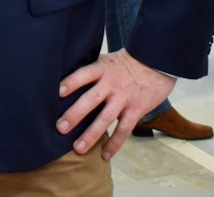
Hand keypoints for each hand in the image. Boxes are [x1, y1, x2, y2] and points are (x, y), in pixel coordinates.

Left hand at [57, 49, 175, 158]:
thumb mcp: (106, 59)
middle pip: (91, 99)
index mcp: (102, 68)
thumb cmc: (125, 62)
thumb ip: (90, 70)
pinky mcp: (136, 110)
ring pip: (106, 118)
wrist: (156, 62)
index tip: (57, 93)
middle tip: (60, 128)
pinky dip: (114, 143)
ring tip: (78, 148)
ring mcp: (124, 98)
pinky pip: (124, 129)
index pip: (84, 74)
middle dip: (75, 114)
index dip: (71, 82)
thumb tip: (65, 81)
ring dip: (91, 134)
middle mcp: (112, 83)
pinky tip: (104, 155)